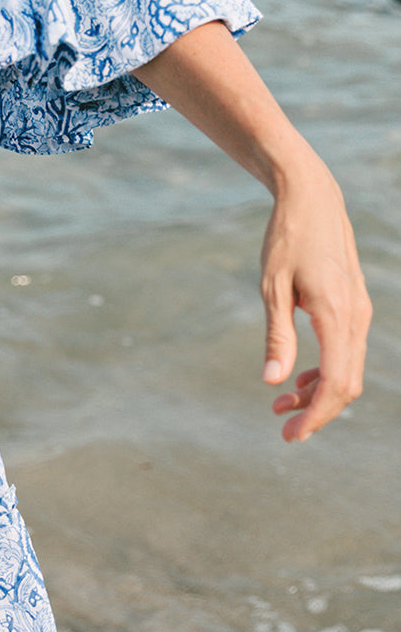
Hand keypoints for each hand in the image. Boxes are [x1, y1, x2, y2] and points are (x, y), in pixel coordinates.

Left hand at [261, 157, 369, 440]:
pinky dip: (325, 369)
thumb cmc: (286, 238)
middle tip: (283, 429)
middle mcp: (357, 317)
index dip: (315, 414)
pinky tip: (297, 377)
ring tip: (281, 404)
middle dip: (317, 411)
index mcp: (337, 315)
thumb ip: (276, 336)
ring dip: (318, 391)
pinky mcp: (354, 305)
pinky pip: (346, 350)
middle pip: (346, 383)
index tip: (290, 434)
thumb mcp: (272, 287)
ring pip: (347, 368)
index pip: (335, 382)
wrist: (311, 197)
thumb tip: (272, 382)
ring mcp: (359, 311)